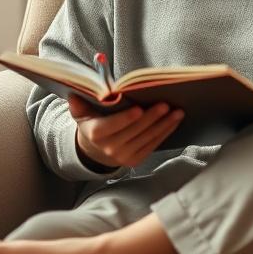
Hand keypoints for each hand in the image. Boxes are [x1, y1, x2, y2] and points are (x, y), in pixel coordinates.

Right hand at [68, 94, 185, 168]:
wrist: (95, 150)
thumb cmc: (92, 123)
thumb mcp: (81, 112)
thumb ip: (79, 102)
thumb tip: (75, 93)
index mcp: (96, 133)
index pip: (111, 126)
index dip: (125, 119)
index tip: (139, 109)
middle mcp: (109, 147)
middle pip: (134, 131)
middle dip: (151, 117)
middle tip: (165, 104)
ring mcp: (124, 156)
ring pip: (147, 138)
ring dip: (164, 124)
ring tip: (177, 111)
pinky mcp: (136, 160)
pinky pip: (153, 144)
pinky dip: (165, 132)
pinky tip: (174, 121)